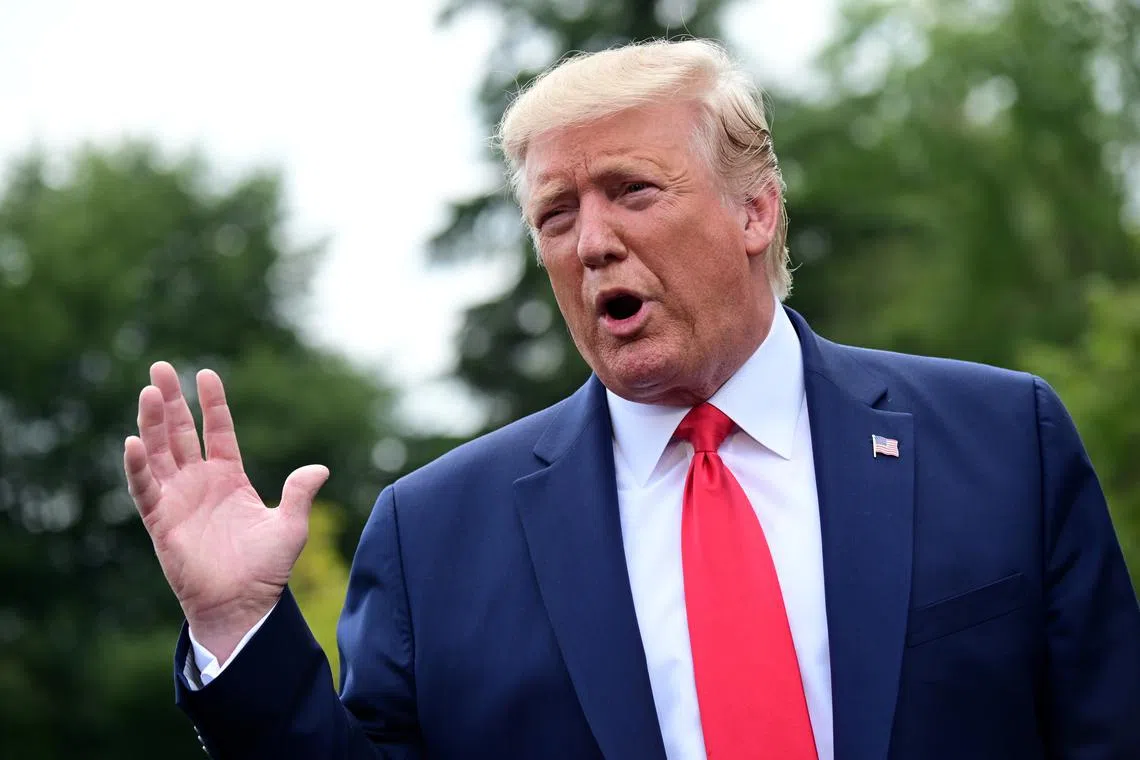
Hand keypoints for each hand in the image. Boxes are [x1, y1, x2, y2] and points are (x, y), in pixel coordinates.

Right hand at [124, 361, 328, 662]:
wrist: (243, 605)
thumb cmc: (266, 570)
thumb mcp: (290, 526)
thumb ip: (299, 494)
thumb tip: (319, 469)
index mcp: (229, 478)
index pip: (217, 431)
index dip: (211, 403)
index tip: (206, 373)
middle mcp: (200, 484)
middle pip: (180, 432)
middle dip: (170, 400)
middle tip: (160, 366)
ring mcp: (178, 500)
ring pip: (159, 452)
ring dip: (151, 423)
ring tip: (148, 390)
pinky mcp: (161, 522)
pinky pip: (145, 489)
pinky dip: (138, 467)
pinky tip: (133, 441)